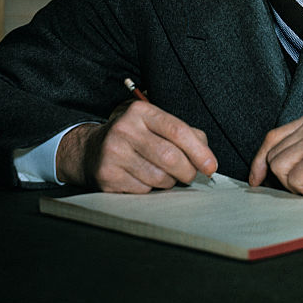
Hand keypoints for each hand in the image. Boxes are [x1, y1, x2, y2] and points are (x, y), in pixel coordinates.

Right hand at [56, 100, 217, 191]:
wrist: (91, 150)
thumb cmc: (134, 138)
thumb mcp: (156, 126)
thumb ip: (185, 135)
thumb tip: (206, 158)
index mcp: (141, 112)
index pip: (178, 131)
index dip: (199, 151)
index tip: (211, 166)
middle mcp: (125, 129)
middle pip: (170, 157)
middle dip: (187, 171)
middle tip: (189, 175)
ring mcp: (114, 153)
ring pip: (159, 177)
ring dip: (169, 182)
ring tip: (163, 174)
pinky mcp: (107, 176)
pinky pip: (143, 190)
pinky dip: (150, 189)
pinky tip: (142, 179)